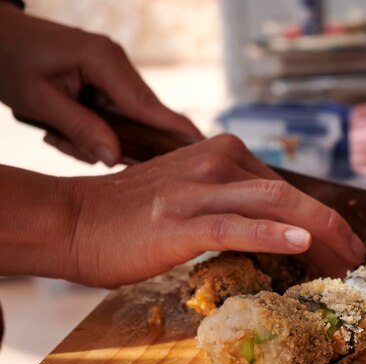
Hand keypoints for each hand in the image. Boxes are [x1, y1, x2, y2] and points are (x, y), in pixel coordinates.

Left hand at [0, 4, 201, 165]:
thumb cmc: (10, 60)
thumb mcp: (37, 99)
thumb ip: (79, 128)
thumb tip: (114, 157)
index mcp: (103, 60)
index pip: (147, 103)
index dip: (174, 129)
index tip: (202, 147)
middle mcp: (116, 64)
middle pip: (142, 116)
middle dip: (119, 142)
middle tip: (79, 148)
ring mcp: (113, 73)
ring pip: (126, 121)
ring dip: (97, 137)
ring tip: (57, 134)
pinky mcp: (106, 83)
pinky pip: (113, 117)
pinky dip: (92, 130)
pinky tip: (62, 129)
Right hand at [38, 134, 365, 286]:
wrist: (74, 220)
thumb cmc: (132, 215)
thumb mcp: (191, 195)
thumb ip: (230, 200)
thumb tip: (273, 223)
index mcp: (221, 154)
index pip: (285, 185)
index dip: (320, 215)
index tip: (340, 243)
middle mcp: (216, 163)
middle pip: (290, 192)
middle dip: (332, 225)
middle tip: (354, 256)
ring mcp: (199, 190)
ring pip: (274, 203)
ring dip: (319, 232)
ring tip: (345, 259)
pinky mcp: (181, 221)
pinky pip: (236, 226)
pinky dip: (272, 233)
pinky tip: (301, 243)